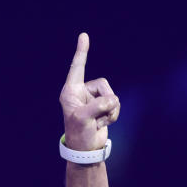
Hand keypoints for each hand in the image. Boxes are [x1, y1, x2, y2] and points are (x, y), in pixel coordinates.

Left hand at [60, 33, 119, 151]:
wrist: (86, 149)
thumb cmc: (79, 134)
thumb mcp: (84, 118)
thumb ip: (98, 105)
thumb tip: (112, 100)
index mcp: (71, 91)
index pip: (77, 68)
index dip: (81, 52)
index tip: (84, 36)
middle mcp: (81, 92)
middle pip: (103, 85)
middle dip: (105, 101)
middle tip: (97, 117)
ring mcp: (93, 99)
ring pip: (112, 95)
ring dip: (110, 111)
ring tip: (99, 122)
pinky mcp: (102, 106)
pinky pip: (115, 103)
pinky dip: (113, 114)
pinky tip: (103, 123)